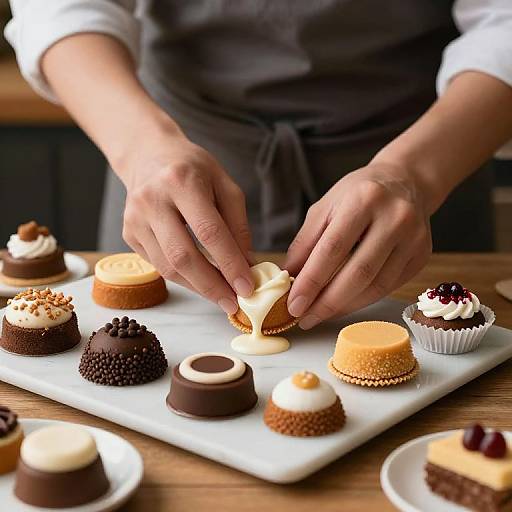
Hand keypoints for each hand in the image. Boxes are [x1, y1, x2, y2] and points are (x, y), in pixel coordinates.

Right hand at [119, 124, 253, 313]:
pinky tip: (201, 281)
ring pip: (167, 267)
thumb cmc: (192, 169)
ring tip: (221, 296)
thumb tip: (246, 264)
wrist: (148, 155)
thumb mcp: (224, 184)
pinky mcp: (128, 234)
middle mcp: (152, 200)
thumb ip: (237, 224)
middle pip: (182, 256)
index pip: (209, 232)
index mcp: (181, 181)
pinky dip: (183, 278)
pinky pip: (158, 265)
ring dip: (198, 287)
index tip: (247, 287)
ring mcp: (135, 219)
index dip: (230, 264)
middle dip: (212, 286)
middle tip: (233, 303)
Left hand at [285, 162, 431, 328]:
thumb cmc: (358, 194)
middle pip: (358, 272)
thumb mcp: (325, 208)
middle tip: (305, 317)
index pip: (333, 249)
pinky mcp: (422, 255)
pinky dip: (363, 300)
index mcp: (364, 200)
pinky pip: (389, 287)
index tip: (294, 304)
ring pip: (376, 285)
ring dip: (344, 306)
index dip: (312, 281)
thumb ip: (305, 243)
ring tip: (321, 314)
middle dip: (327, 302)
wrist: (404, 182)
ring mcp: (414, 238)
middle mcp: (395, 217)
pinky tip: (344, 304)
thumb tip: (289, 278)